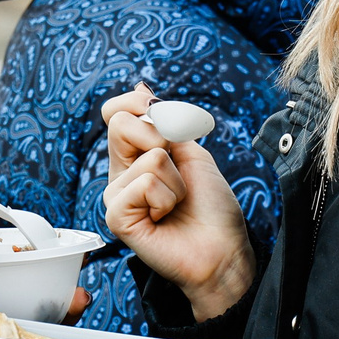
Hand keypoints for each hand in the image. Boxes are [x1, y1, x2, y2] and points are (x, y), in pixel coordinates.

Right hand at [102, 86, 255, 320]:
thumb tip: (140, 88)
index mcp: (135, 156)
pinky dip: (166, 199)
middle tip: (176, 171)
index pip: (115, 113)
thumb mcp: (193, 152)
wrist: (223, 250)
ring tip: (176, 204)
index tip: (163, 117)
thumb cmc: (211, 207)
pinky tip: (164, 218)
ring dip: (176, 181)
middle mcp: (121, 174)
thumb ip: (165, 124)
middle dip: (163, 140)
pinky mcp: (117, 217)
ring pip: (148, 158)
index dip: (136, 104)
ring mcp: (116, 196)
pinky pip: (144, 184)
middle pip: (120, 124)